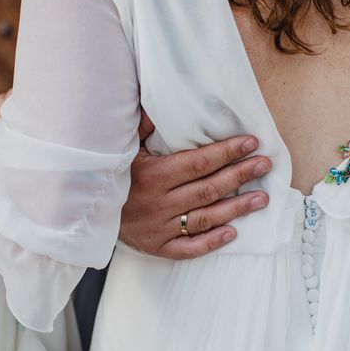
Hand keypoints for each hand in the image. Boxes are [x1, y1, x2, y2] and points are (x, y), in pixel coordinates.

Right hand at [119, 109, 270, 259]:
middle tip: (264, 165)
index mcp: (154, 175)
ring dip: (236, 208)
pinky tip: (233, 234)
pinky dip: (211, 242)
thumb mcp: (122, 149)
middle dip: (240, 175)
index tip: (250, 143)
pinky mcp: (158, 247)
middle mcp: (160, 203)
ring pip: (205, 218)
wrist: (85, 214)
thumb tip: (156, 102)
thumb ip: (140, 126)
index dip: (227, 152)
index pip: (199, 162)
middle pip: (209, 188)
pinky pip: (188, 248)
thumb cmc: (110, 176)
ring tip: (262, 198)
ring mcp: (160, 228)